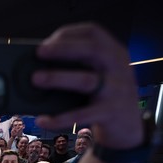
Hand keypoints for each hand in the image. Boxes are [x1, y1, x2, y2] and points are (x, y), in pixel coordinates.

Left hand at [33, 22, 141, 147]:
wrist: (128, 127)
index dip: (69, 34)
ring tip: (36, 79)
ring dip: (58, 78)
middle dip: (64, 48)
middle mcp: (117, 67)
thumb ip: (78, 67)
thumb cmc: (104, 96)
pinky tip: (42, 120)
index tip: (47, 41)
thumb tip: (38, 68)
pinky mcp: (109, 112)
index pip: (94, 33)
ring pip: (86, 80)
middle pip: (93, 50)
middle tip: (39, 52)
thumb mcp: (99, 75)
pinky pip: (81, 115)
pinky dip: (59, 119)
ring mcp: (116, 89)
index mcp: (114, 53)